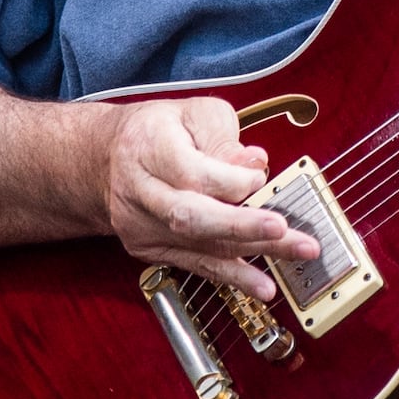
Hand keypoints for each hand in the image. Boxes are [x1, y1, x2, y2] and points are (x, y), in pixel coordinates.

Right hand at [99, 97, 309, 300]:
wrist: (106, 159)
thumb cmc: (155, 132)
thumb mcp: (192, 113)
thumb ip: (223, 137)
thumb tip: (253, 164)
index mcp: (149, 148)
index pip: (193, 172)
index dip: (233, 179)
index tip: (259, 175)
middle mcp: (141, 192)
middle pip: (191, 215)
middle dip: (243, 226)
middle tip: (284, 229)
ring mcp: (142, 226)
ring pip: (199, 246)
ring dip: (251, 254)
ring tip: (293, 254)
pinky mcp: (150, 250)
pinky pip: (195, 265)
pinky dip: (232, 276)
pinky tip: (261, 285)